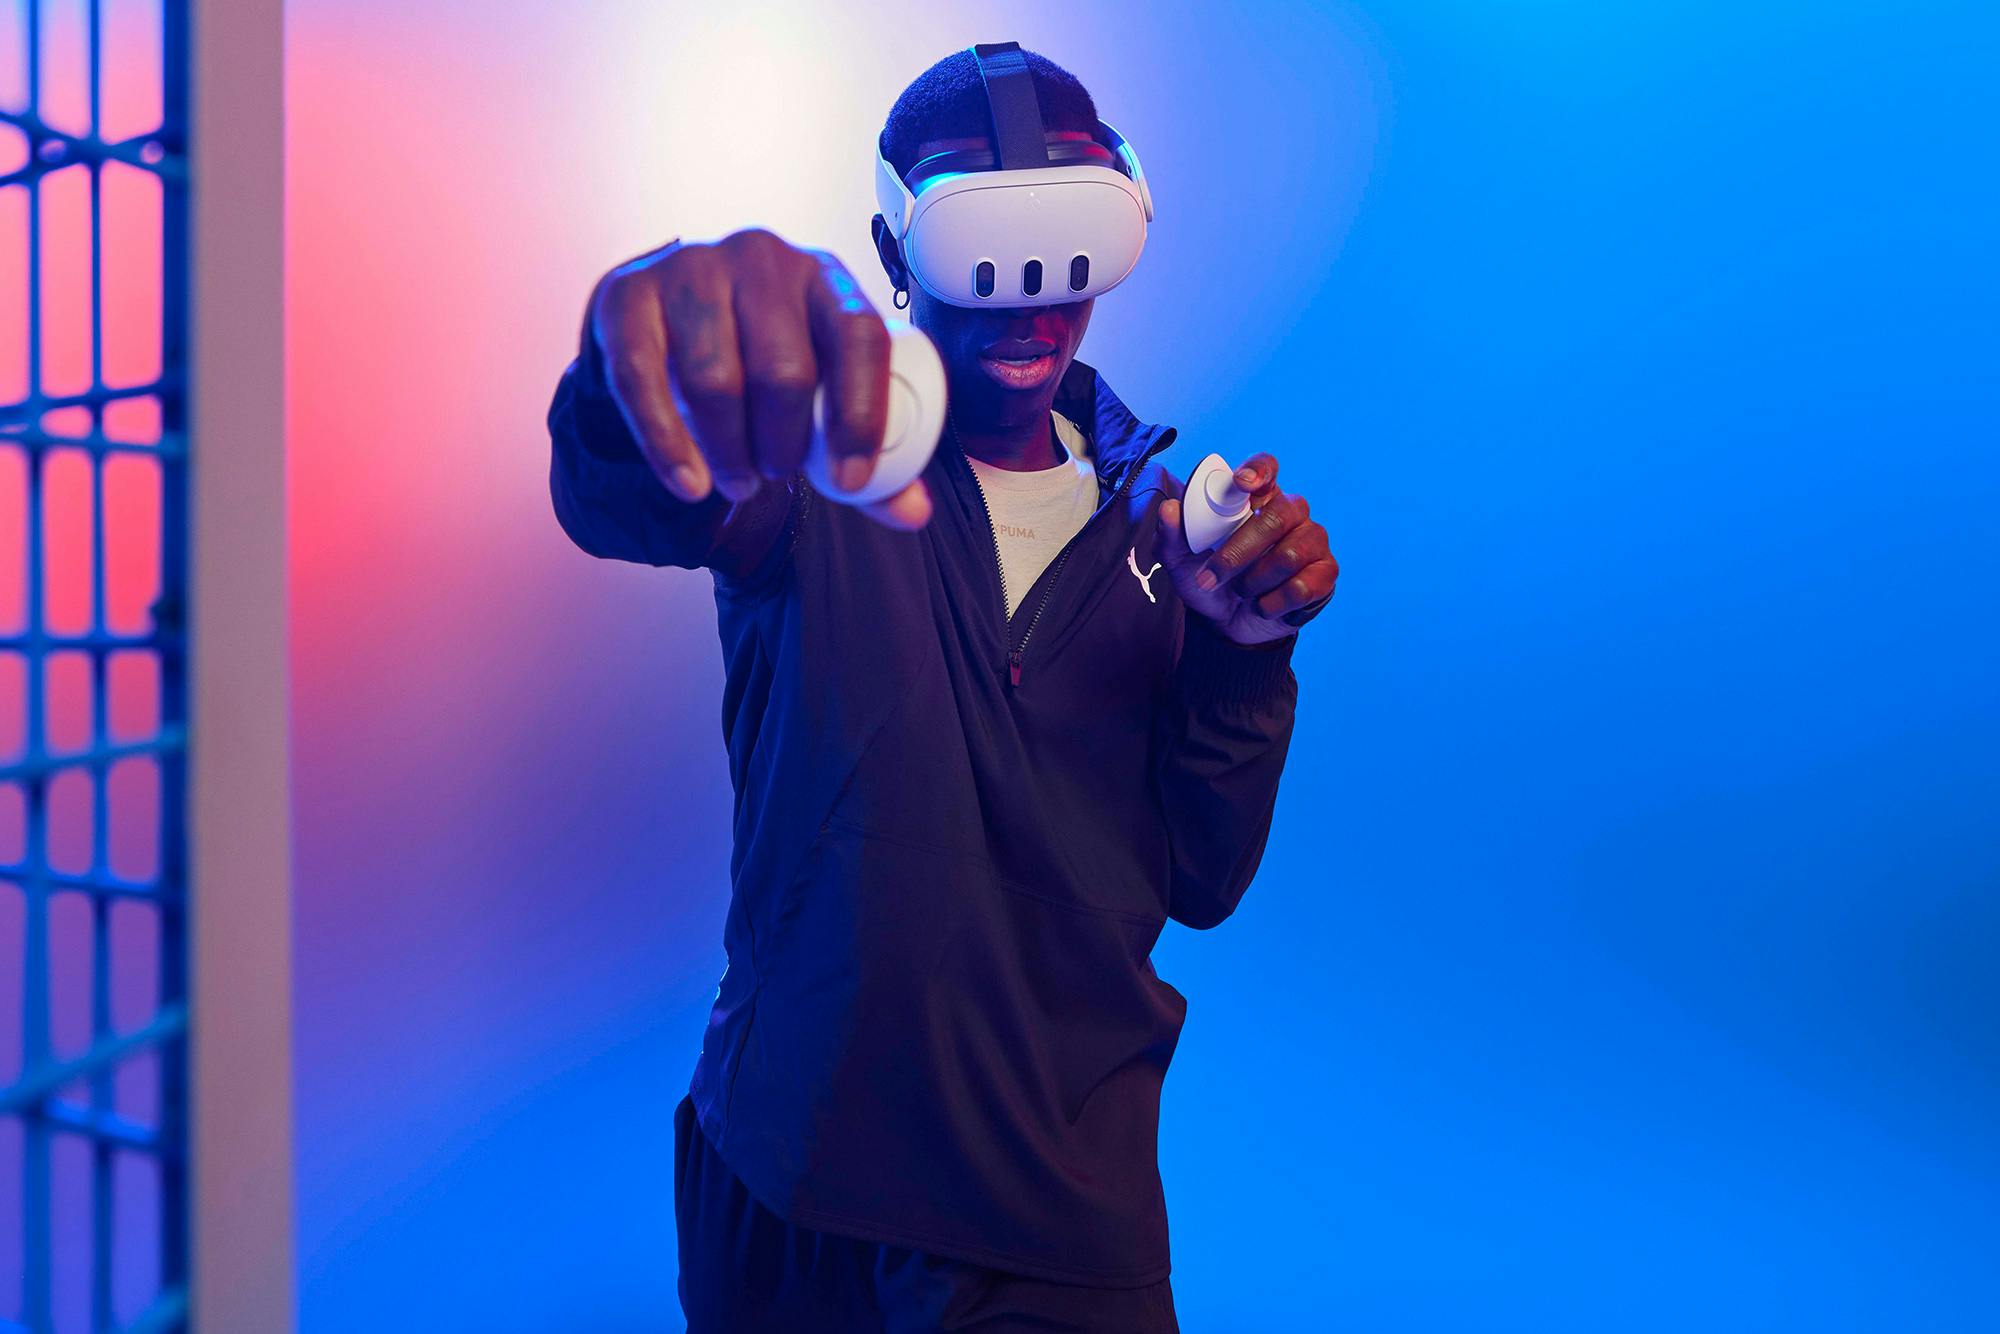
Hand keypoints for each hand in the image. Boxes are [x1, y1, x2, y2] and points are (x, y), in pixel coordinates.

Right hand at [587, 228, 931, 529]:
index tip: (849, 481)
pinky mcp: (630, 297)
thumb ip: (866, 449)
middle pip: (784, 370)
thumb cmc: (759, 357)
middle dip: (783, 444)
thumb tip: (914, 514)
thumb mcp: (817, 388)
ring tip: (738, 483)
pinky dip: (667, 444)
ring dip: (728, 451)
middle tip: (777, 474)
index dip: (861, 415)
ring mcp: (692, 270)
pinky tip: (690, 483)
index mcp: (825, 278)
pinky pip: (643, 381)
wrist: (666, 315)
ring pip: (714, 380)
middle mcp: (762, 259)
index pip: (861, 336)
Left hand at [1157, 453, 1338, 644]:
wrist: (1227, 625)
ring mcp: (1312, 541)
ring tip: (1243, 592)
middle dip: (1239, 551)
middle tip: (1211, 577)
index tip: (1242, 484)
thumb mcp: (1180, 564)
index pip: (1266, 468)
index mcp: (1256, 499)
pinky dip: (1273, 603)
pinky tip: (1264, 605)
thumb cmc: (1209, 581)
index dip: (1259, 470)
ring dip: (1254, 582)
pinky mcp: (1325, 573)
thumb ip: (1170, 537)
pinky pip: (1303, 586)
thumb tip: (1169, 509)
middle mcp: (1290, 513)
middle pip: (1278, 515)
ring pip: (1289, 555)